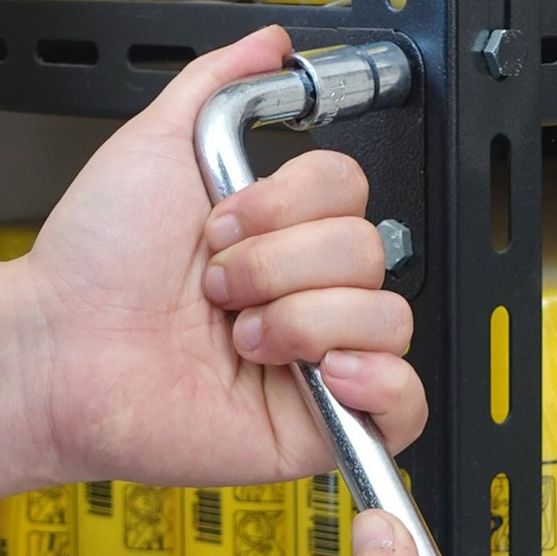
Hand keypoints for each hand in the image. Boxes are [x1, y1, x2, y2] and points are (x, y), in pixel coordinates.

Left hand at [0, 27, 426, 490]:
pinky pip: (406, 403)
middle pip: (372, 252)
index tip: (224, 225)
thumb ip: (221, 87)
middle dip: (281, 266)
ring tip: (242, 339)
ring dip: (303, 322)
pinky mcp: (326, 422)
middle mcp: (310, 294)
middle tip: (222, 288)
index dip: (292, 205)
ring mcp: (322, 359)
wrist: (65, 355)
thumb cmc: (100, 265)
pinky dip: (381, 384)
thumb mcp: (159, 147)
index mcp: (286, 238)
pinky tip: (324, 373)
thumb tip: (272, 48)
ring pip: (388, 318)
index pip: (354, 195)